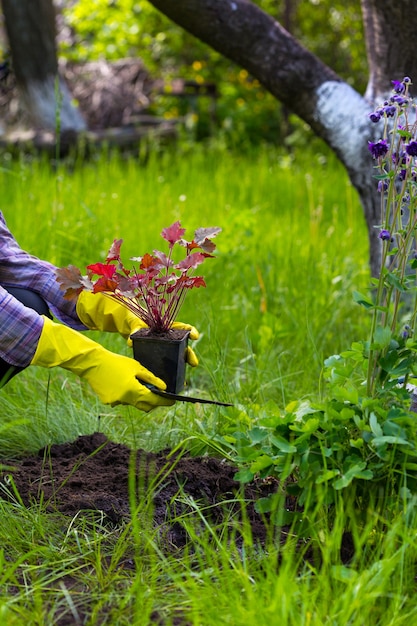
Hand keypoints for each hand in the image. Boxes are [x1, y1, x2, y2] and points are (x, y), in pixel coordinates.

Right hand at [31, 317, 173, 410]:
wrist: (93, 363)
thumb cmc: (116, 362)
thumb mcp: (136, 367)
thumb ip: (151, 379)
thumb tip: (164, 387)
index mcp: (133, 390)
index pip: (154, 400)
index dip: (165, 401)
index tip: (173, 401)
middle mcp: (125, 399)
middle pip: (145, 406)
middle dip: (154, 401)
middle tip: (160, 394)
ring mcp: (116, 402)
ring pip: (134, 403)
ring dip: (140, 397)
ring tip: (139, 384)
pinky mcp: (109, 401)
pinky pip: (123, 401)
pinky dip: (127, 395)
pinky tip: (123, 383)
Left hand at [76, 292, 198, 365]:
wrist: (125, 325)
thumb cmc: (132, 320)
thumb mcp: (133, 322)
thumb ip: (135, 328)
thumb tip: (131, 339)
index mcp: (164, 326)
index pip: (180, 327)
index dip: (189, 330)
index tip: (195, 336)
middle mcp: (167, 336)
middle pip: (182, 345)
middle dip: (189, 353)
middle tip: (193, 363)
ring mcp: (163, 346)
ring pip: (176, 355)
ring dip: (181, 364)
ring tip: (186, 375)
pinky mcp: (156, 355)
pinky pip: (165, 363)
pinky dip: (170, 371)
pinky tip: (173, 381)